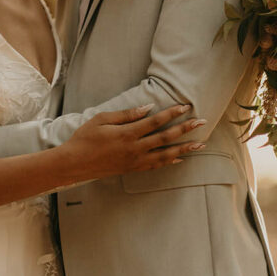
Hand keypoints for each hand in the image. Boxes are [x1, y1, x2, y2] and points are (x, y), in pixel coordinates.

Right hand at [64, 104, 205, 180]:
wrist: (74, 163)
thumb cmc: (84, 138)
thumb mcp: (102, 119)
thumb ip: (126, 114)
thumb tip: (148, 108)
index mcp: (127, 134)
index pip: (155, 121)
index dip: (172, 113)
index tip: (185, 106)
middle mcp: (135, 149)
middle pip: (166, 137)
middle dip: (185, 129)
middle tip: (202, 122)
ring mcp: (135, 161)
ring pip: (165, 154)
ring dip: (184, 148)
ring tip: (200, 145)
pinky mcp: (132, 169)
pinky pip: (156, 165)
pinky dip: (169, 162)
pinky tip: (180, 158)